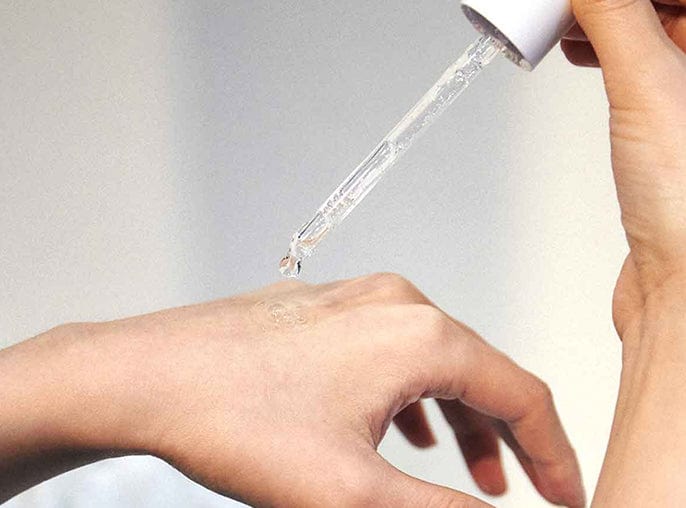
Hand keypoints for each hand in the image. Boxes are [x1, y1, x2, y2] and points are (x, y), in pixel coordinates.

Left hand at [0, 274, 584, 506]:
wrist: (147, 376)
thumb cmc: (234, 418)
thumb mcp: (351, 491)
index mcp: (419, 334)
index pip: (519, 392)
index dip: (552, 452)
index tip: (562, 495)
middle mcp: (395, 303)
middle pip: (478, 372)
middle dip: (505, 436)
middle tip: (517, 488)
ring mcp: (356, 299)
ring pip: (433, 361)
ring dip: (458, 417)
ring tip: (464, 467)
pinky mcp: (325, 309)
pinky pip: (391, 350)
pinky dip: (412, 395)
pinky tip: (403, 426)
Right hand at [560, 1, 685, 503]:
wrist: (685, 286)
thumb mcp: (650, 89)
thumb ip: (615, 16)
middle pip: (668, 7)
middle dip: (617, 2)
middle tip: (569, 6)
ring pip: (655, 26)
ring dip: (605, 15)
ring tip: (562, 20)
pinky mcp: (673, 117)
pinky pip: (640, 57)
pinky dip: (605, 46)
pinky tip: (576, 50)